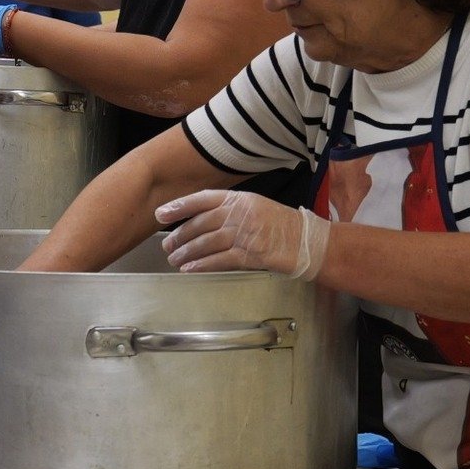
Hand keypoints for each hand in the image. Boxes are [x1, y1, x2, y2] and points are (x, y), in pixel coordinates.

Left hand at [154, 190, 332, 278]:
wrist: (308, 242)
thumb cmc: (282, 225)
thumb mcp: (256, 207)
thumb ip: (230, 210)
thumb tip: (200, 221)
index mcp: (240, 199)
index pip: (202, 199)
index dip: (179, 207)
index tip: (161, 214)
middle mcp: (241, 213)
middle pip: (201, 224)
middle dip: (180, 236)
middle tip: (167, 246)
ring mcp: (246, 234)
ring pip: (207, 243)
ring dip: (187, 253)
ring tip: (175, 259)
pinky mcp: (251, 254)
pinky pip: (220, 260)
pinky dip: (202, 265)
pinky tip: (191, 269)